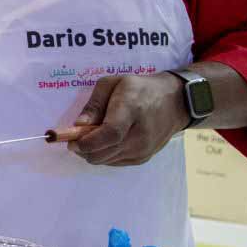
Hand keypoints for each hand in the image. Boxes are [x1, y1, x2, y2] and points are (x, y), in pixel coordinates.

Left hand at [68, 74, 189, 166]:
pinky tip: (107, 141)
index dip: (87, 141)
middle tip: (76, 137)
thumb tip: (78, 125)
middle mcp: (139, 134)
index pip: (109, 134)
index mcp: (131, 110)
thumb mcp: (113, 84)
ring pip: (105, 160)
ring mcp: (143, 149)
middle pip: (103, 152)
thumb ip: (94, 105)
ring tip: (94, 136)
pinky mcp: (143, 158)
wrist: (175, 103)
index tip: (72, 140)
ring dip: (92, 152)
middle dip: (83, 148)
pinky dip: (104, 154)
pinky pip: (114, 162)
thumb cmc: (140, 89)